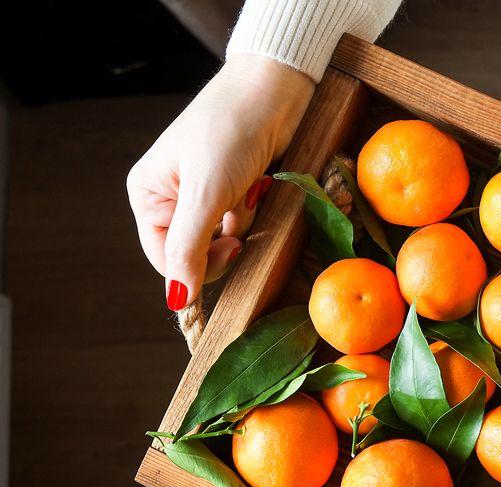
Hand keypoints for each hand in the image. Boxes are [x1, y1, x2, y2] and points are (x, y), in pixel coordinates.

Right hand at [127, 54, 314, 309]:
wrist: (272, 91)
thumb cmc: (230, 134)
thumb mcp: (206, 195)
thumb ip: (188, 249)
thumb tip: (177, 301)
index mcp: (148, 195)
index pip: (164, 258)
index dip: (196, 267)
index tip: (230, 251)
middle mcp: (170, 196)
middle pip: (196, 252)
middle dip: (223, 241)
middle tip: (241, 225)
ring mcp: (203, 193)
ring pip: (223, 237)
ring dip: (243, 222)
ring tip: (250, 190)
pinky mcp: (233, 188)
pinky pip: (243, 219)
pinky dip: (255, 210)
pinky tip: (260, 185)